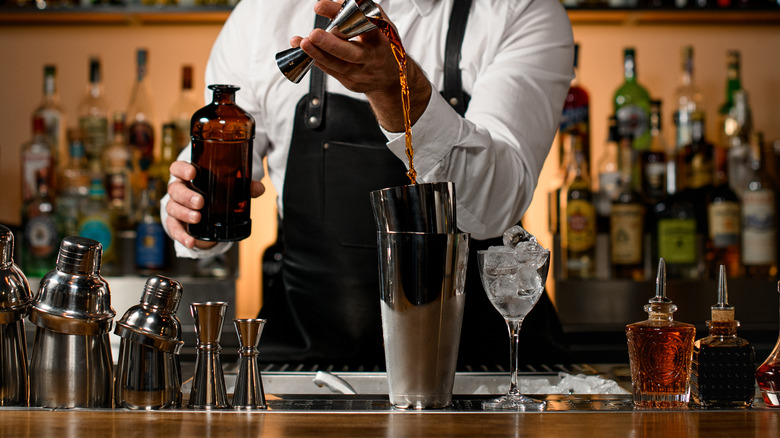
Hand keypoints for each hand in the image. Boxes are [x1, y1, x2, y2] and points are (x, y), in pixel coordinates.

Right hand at [165, 161, 265, 248]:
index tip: (192, 173)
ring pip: (172, 208)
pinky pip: (174, 228)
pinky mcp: (175, 223)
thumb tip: (259, 188)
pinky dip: (181, 236)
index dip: (182, 169)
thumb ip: (242, 186)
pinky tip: (190, 241)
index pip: (177, 168)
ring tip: (198, 218)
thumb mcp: (227, 188)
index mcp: (187, 177)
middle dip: (186, 196)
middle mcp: (178, 190)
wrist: (203, 213)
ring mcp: (175, 206)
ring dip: (184, 213)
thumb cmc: (213, 193)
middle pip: (175, 189)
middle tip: (200, 202)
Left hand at [292, 0, 431, 131]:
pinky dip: (316, 61)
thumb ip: (361, 11)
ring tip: (300, 42)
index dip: (341, 15)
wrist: (392, 79)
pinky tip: (303, 52)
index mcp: (381, 38)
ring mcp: (361, 72)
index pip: (362, 24)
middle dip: (330, 44)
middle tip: (313, 35)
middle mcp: (371, 57)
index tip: (320, 6)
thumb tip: (337, 2)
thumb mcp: (380, 26)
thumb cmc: (382, 46)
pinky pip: (331, 71)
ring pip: (337, 65)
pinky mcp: (351, 83)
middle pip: (350, 52)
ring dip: (317, 54)